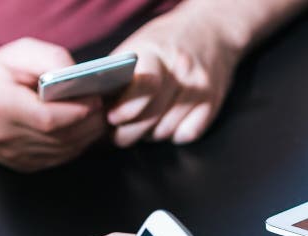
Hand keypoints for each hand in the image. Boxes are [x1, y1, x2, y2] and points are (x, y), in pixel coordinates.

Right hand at [0, 38, 106, 171]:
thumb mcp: (18, 54)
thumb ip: (50, 59)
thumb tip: (79, 75)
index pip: (48, 119)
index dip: (77, 111)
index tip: (97, 97)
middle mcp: (5, 137)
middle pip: (62, 137)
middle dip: (90, 122)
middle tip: (106, 106)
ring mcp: (14, 156)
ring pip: (65, 150)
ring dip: (88, 134)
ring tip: (99, 115)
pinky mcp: (24, 165)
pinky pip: (60, 158)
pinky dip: (78, 143)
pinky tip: (84, 128)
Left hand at [106, 7, 242, 145]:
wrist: (211, 28)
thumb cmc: (165, 41)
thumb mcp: (138, 46)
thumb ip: (119, 75)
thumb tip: (94, 107)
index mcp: (154, 52)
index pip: (143, 87)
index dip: (125, 109)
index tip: (112, 118)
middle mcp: (180, 68)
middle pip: (151, 117)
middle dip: (128, 133)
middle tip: (118, 134)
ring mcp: (199, 86)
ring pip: (166, 131)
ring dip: (150, 135)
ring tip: (142, 126)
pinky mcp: (213, 102)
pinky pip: (188, 134)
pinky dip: (174, 135)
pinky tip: (167, 123)